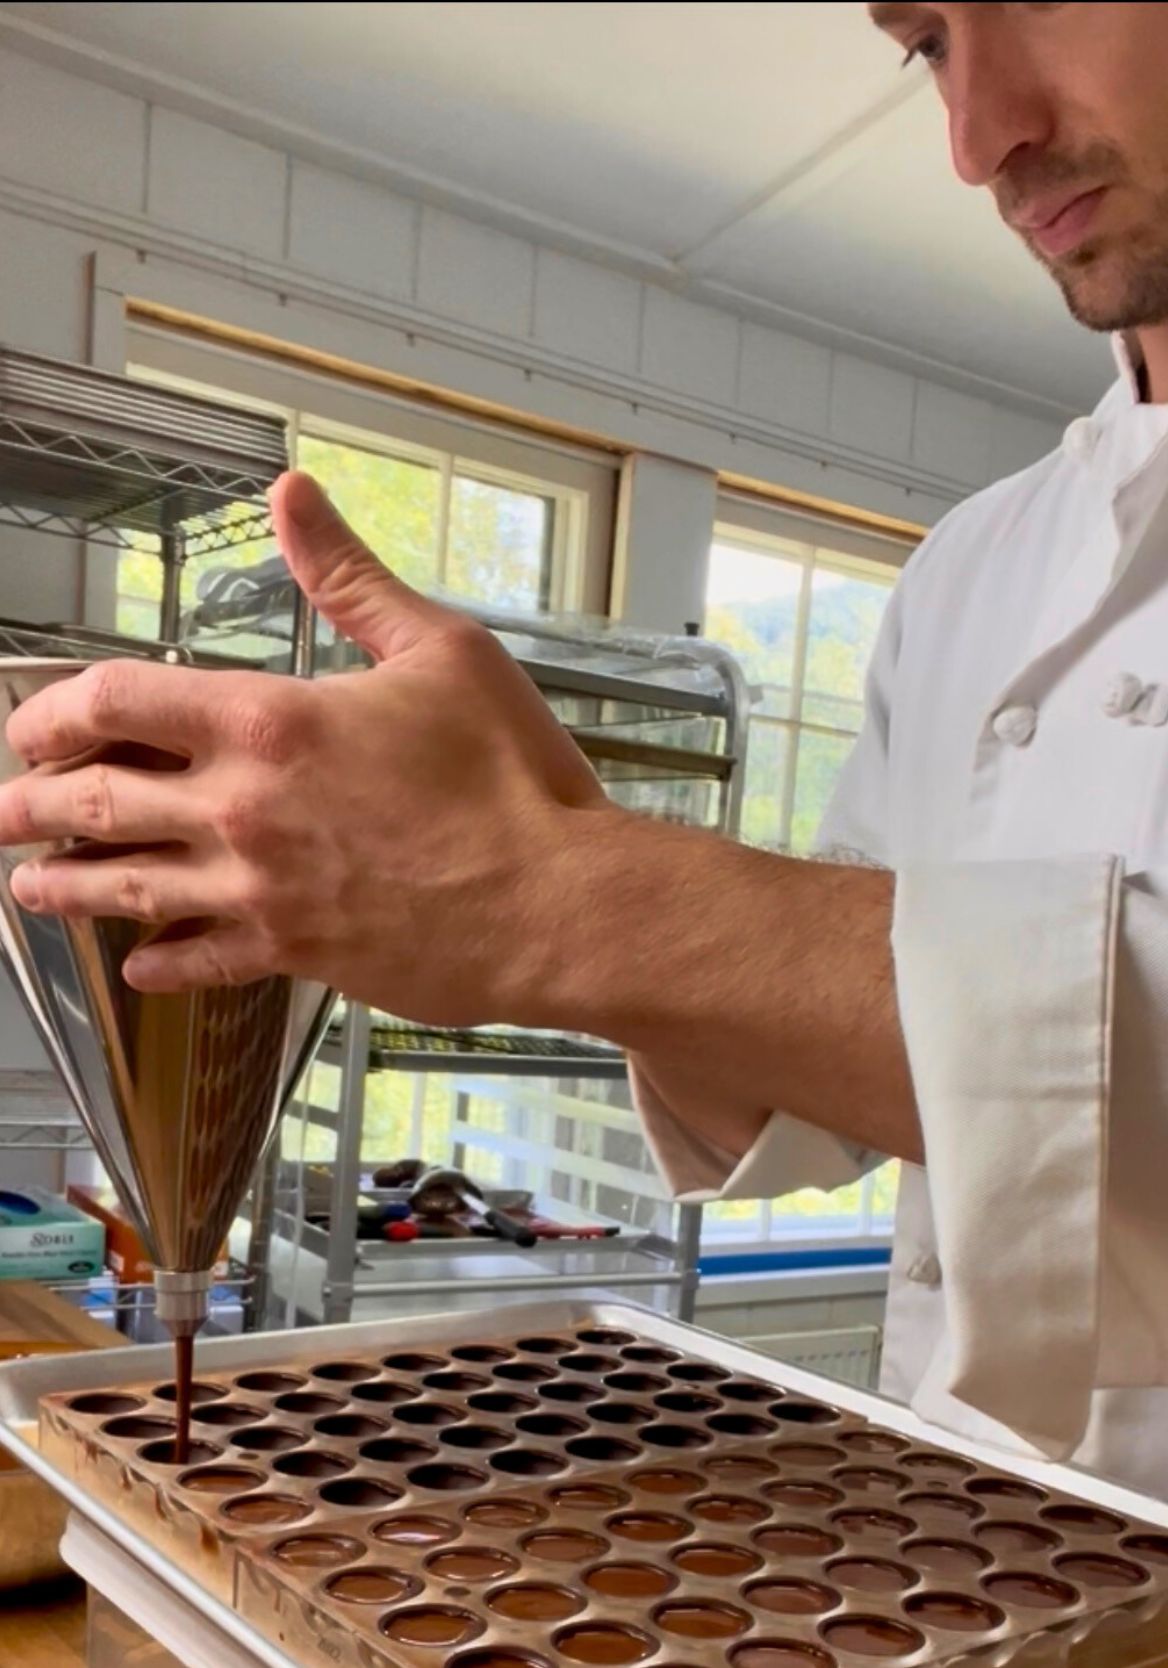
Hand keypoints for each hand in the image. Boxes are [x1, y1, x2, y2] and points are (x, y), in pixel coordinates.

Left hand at [0, 472, 610, 1014]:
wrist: (556, 904)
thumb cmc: (513, 782)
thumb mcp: (442, 649)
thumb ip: (351, 577)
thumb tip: (296, 499)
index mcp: (269, 723)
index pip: (116, 705)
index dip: (53, 710)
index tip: (30, 723)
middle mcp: (246, 810)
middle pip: (97, 805)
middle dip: (34, 805)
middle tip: (4, 809)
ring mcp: (263, 890)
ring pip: (128, 890)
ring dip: (65, 887)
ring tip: (27, 887)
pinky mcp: (296, 954)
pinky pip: (201, 960)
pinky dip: (160, 962)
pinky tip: (138, 964)